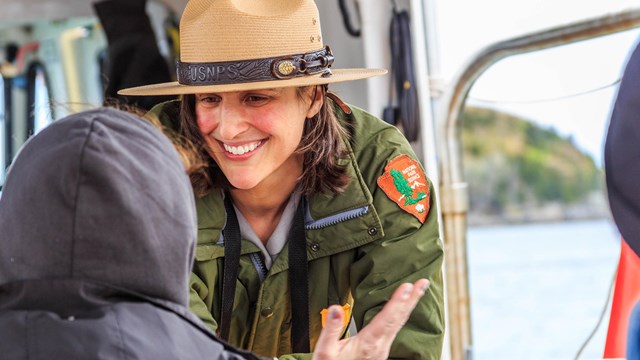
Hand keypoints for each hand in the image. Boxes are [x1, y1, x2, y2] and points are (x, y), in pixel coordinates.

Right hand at [312, 279, 429, 359]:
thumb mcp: (325, 351)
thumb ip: (332, 329)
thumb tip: (336, 309)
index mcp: (368, 343)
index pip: (386, 318)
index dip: (397, 301)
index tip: (407, 287)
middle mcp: (380, 345)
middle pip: (399, 319)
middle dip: (412, 299)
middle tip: (423, 283)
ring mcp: (383, 348)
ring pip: (399, 323)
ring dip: (409, 306)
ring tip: (417, 291)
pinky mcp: (381, 349)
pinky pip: (395, 328)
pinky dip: (401, 314)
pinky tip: (403, 309)